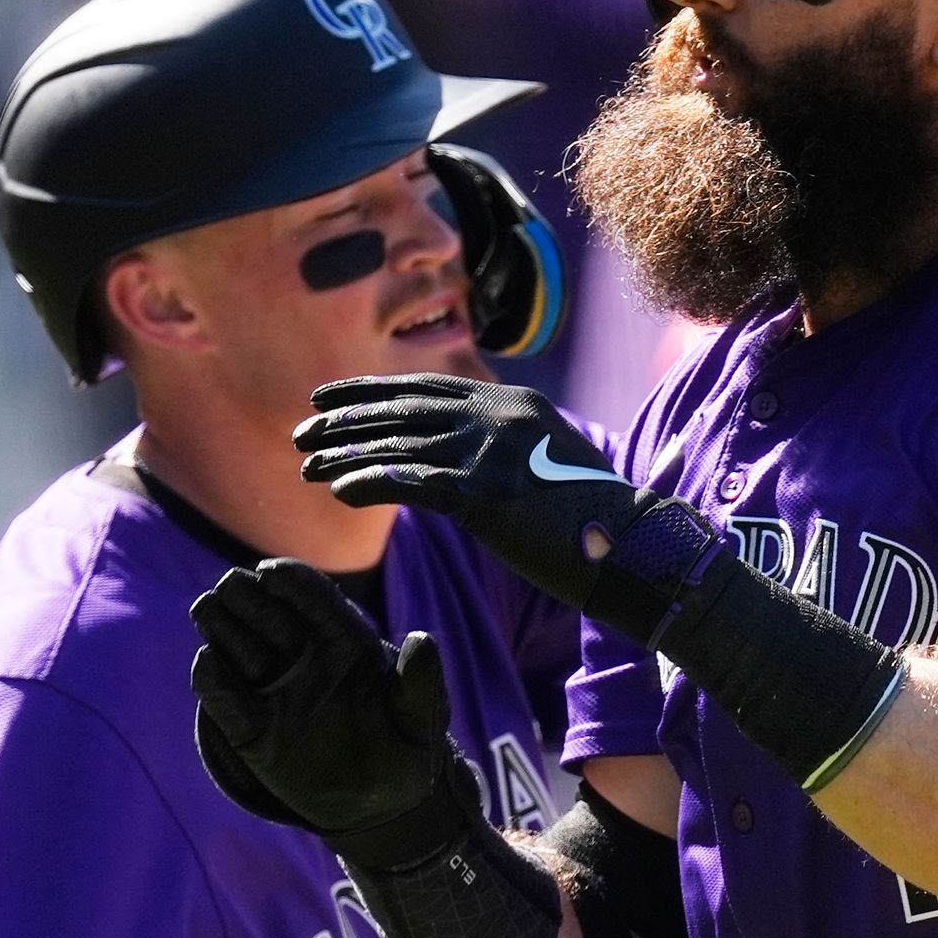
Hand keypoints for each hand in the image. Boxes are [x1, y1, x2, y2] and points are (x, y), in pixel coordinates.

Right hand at [187, 559, 465, 850]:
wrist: (381, 807)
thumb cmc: (407, 752)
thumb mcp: (422, 720)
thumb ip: (422, 682)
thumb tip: (422, 640)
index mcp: (345, 644)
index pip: (314, 601)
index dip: (293, 583)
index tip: (272, 573)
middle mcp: (303, 660)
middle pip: (267, 617)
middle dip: (247, 598)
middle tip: (230, 586)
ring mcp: (275, 693)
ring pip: (239, 649)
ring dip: (221, 627)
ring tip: (208, 609)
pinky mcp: (253, 731)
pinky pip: (228, 701)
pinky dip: (214, 683)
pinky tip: (208, 664)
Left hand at [292, 377, 663, 618]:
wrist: (636, 550)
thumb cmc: (594, 520)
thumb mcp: (549, 464)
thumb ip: (505, 448)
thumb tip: (457, 459)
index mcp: (514, 404)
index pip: (427, 387)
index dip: (371, 390)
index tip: (328, 396)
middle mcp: (501, 418)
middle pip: (405, 410)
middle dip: (346, 419)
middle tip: (301, 431)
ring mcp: (495, 454)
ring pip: (400, 445)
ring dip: (345, 454)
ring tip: (307, 466)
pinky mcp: (489, 495)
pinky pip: (412, 483)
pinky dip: (371, 482)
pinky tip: (341, 491)